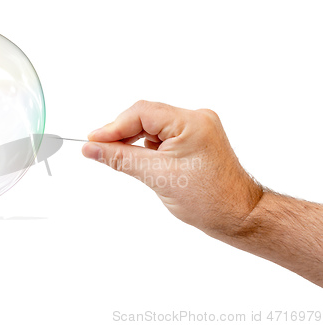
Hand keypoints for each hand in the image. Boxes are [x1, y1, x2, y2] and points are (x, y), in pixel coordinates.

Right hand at [82, 100, 263, 237]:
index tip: (92, 141)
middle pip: (146, 117)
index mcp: (191, 122)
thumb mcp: (157, 176)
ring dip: (134, 141)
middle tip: (100, 151)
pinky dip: (147, 148)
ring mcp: (197, 129)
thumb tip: (91, 148)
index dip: (113, 127)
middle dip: (122, 134)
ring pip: (153, 127)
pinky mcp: (195, 140)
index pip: (142, 113)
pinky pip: (163, 137)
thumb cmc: (208, 200)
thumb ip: (120, 158)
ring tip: (122, 160)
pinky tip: (143, 162)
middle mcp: (196, 119)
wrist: (237, 216)